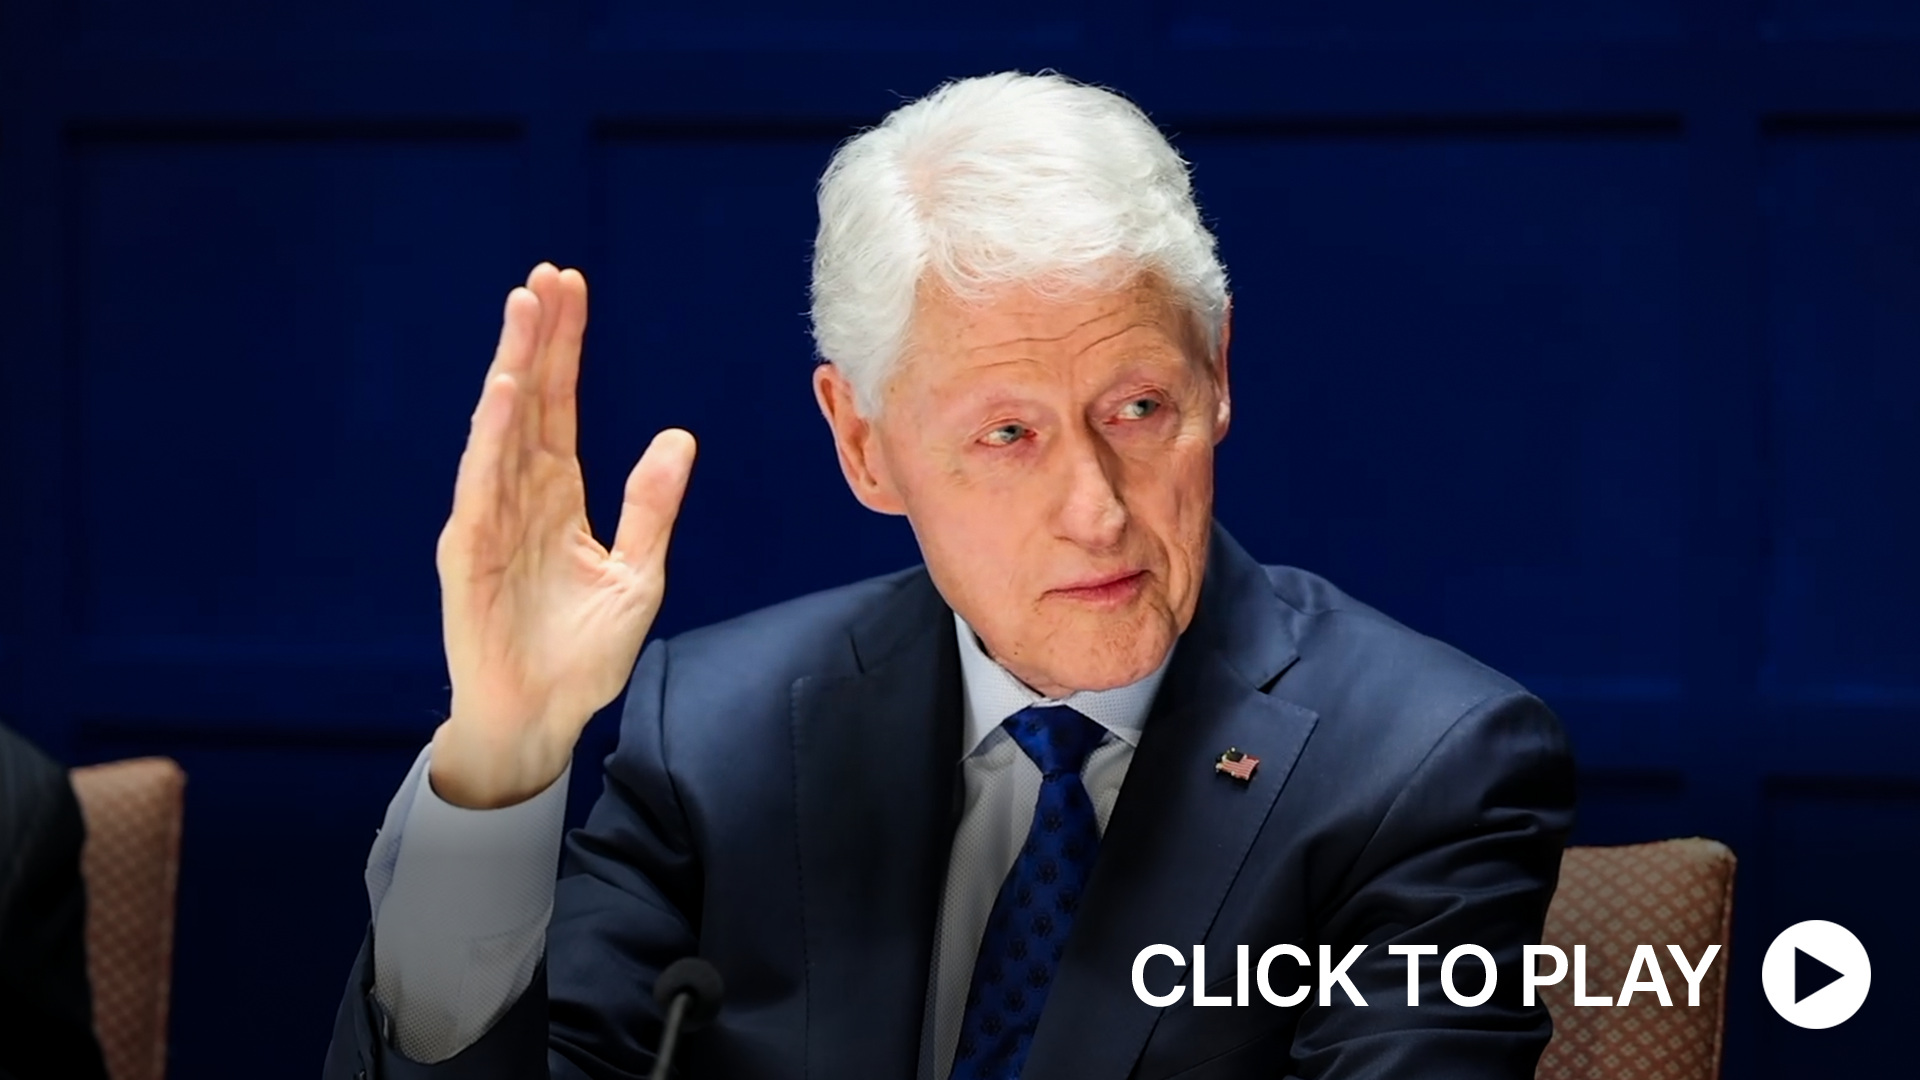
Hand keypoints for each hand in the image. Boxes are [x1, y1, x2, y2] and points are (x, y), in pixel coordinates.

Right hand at [429, 263, 695, 808]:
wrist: (541, 719)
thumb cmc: (582, 654)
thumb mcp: (637, 573)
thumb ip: (651, 505)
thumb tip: (679, 436)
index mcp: (558, 498)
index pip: (561, 406)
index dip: (565, 349)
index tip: (572, 290)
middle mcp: (519, 497)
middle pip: (530, 402)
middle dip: (538, 338)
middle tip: (547, 276)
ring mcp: (490, 520)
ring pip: (501, 428)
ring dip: (512, 368)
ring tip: (523, 310)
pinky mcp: (469, 552)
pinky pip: (481, 484)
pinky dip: (492, 438)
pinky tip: (504, 394)